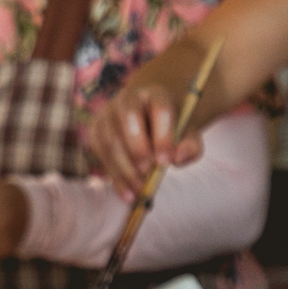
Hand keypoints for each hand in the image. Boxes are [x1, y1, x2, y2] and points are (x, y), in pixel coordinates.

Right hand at [89, 75, 203, 199]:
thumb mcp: (187, 136)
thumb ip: (191, 146)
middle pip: (129, 116)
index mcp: (156, 94)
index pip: (161, 109)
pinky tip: (128, 194)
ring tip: (140, 189)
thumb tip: (178, 157)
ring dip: (125, 167)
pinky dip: (116, 177)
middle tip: (147, 172)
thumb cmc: (170, 131)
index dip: (163, 136)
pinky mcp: (97, 132)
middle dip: (137, 147)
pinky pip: (102, 155)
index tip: (166, 162)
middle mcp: (129, 98)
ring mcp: (108, 113)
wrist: (148, 122)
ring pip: (111, 139)